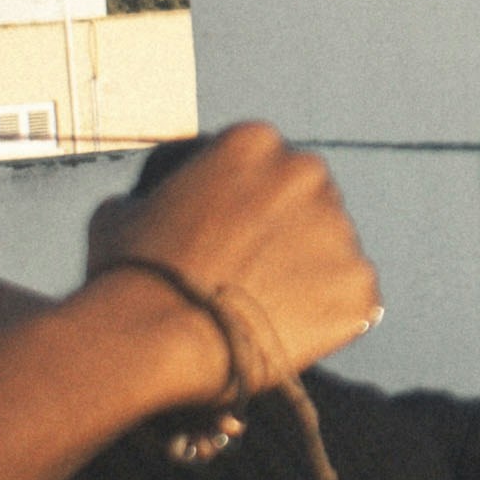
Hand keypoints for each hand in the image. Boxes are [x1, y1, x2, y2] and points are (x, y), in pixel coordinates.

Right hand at [97, 121, 385, 384]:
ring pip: (335, 254)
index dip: (254, 206)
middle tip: (257, 277)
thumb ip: (156, 198)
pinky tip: (289, 336)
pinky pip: (354, 303)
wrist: (153, 336)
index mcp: (255, 142)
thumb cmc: (129, 274)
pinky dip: (330, 320)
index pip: (271, 168)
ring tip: (266, 314)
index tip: (237, 238)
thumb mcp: (121, 211)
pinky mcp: (358, 288)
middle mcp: (307, 174)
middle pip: (313, 203)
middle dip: (291, 235)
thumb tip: (152, 209)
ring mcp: (340, 231)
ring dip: (311, 277)